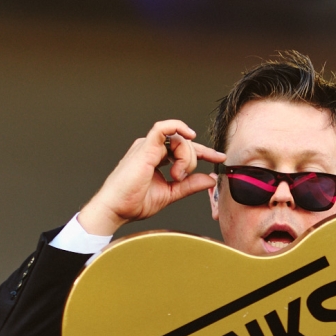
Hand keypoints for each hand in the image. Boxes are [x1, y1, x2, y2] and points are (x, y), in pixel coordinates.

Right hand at [79, 120, 227, 235]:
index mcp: (157, 157)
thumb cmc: (134, 202)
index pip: (185, 150)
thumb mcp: (171, 193)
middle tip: (180, 178)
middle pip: (186, 145)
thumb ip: (190, 185)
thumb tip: (210, 179)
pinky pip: (163, 127)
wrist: (116, 209)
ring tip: (175, 176)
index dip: (205, 153)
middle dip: (192, 161)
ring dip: (185, 159)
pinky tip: (189, 135)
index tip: (219, 158)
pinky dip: (178, 127)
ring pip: (180, 140)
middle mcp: (152, 148)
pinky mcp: (145, 147)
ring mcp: (148, 146)